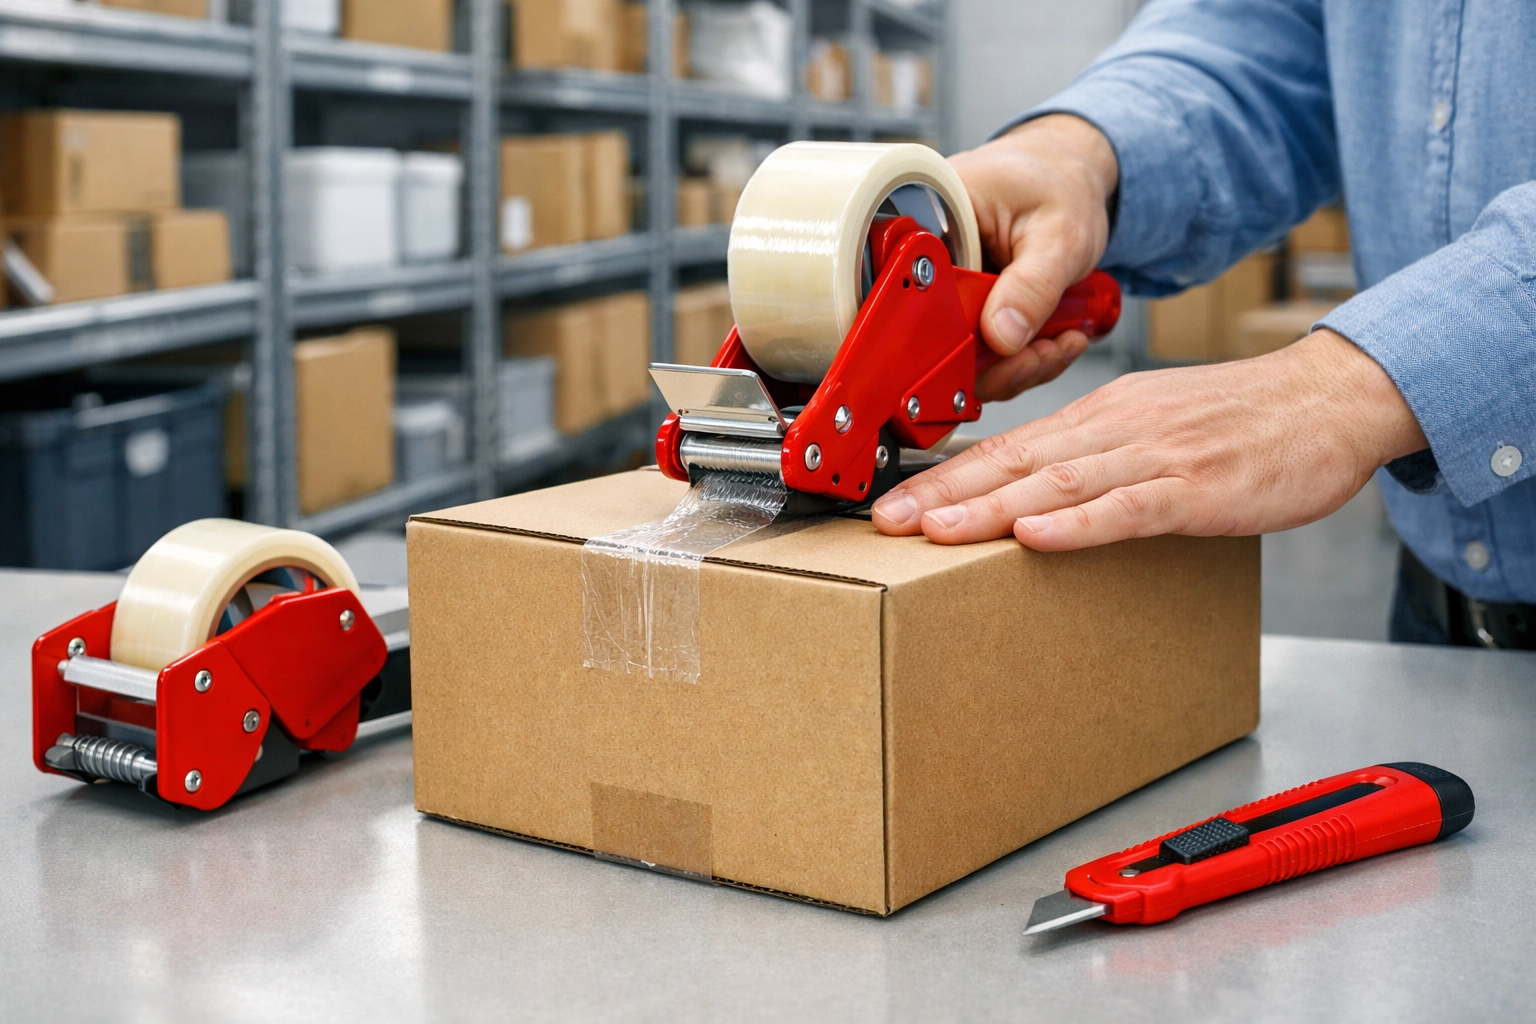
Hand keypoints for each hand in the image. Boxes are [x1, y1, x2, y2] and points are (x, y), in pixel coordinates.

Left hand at [872, 330, 1428, 549]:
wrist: (1330, 398)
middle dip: (945, 495)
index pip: (1008, 448)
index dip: (947, 478)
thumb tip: (1035, 494)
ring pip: (1058, 482)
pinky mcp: (1198, 487)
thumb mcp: (1154, 425)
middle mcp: (1115, 429)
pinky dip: (1080, 522)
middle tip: (886, 523)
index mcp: (1101, 417)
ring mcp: (1156, 456)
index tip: (894, 504)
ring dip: (992, 507)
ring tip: (937, 531)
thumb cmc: (1242, 420)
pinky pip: (1129, 505)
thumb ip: (1095, 456)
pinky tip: (1037, 535)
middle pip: (1015, 462)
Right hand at [947, 114, 1119, 400]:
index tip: (991, 355)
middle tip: (1041, 354)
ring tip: (1056, 344)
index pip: (911, 286)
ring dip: (1011, 364)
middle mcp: (927, 253)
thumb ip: (1034, 285)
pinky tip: (1051, 341)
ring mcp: (943, 284)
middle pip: (932, 333)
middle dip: (993, 361)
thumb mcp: (1060, 234)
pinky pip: (979, 349)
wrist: (1069, 180)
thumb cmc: (1061, 186)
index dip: (942, 335)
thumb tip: (1003, 337)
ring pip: (958, 351)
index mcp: (930, 215)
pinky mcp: (962, 306)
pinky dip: (1017, 358)